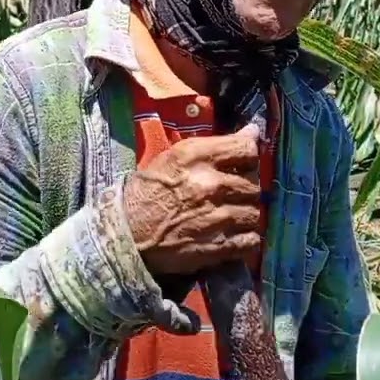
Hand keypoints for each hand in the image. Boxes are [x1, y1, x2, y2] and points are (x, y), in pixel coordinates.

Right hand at [124, 124, 261, 275]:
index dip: (249, 157)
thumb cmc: (147, 193)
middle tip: (230, 195)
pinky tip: (233, 237)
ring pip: (254, 213)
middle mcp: (210, 184)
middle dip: (244, 190)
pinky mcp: (218, 246)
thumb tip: (254, 133)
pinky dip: (246, 240)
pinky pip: (251, 240)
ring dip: (245, 215)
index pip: (247, 149)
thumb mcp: (174, 158)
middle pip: (253, 184)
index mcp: (196, 157)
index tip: (243, 164)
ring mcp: (216, 217)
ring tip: (229, 217)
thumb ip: (215, 146)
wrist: (125, 234)